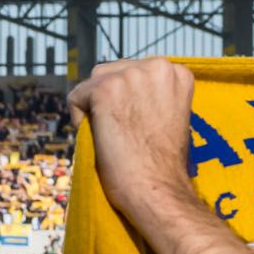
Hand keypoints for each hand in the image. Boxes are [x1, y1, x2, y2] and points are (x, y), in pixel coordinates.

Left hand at [65, 58, 202, 238]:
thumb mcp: (169, 115)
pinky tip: (100, 139)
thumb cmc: (164, 163)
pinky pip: (76, 97)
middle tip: (121, 134)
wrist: (158, 187)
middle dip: (110, 100)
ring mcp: (130, 75)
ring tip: (113, 137)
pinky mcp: (106, 89)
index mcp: (176, 72)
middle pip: (113, 73)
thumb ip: (153, 95)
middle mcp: (156, 66)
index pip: (136, 72)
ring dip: (95, 108)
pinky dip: (79, 120)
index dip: (130, 100)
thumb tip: (126, 93)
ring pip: (93, 84)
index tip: (136, 124)